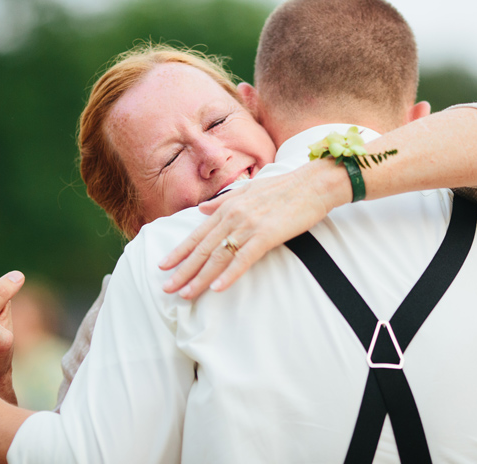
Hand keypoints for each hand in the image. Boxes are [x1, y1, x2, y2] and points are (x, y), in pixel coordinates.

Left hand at [159, 160, 345, 298]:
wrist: (313, 184)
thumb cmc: (284, 187)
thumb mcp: (249, 189)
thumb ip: (222, 200)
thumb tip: (201, 209)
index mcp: (228, 206)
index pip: (197, 234)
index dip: (179, 251)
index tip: (162, 266)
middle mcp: (233, 215)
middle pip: (203, 248)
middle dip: (183, 270)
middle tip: (166, 288)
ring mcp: (248, 225)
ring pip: (218, 256)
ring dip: (200, 277)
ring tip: (186, 294)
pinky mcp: (266, 235)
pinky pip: (243, 258)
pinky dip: (229, 274)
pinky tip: (217, 288)